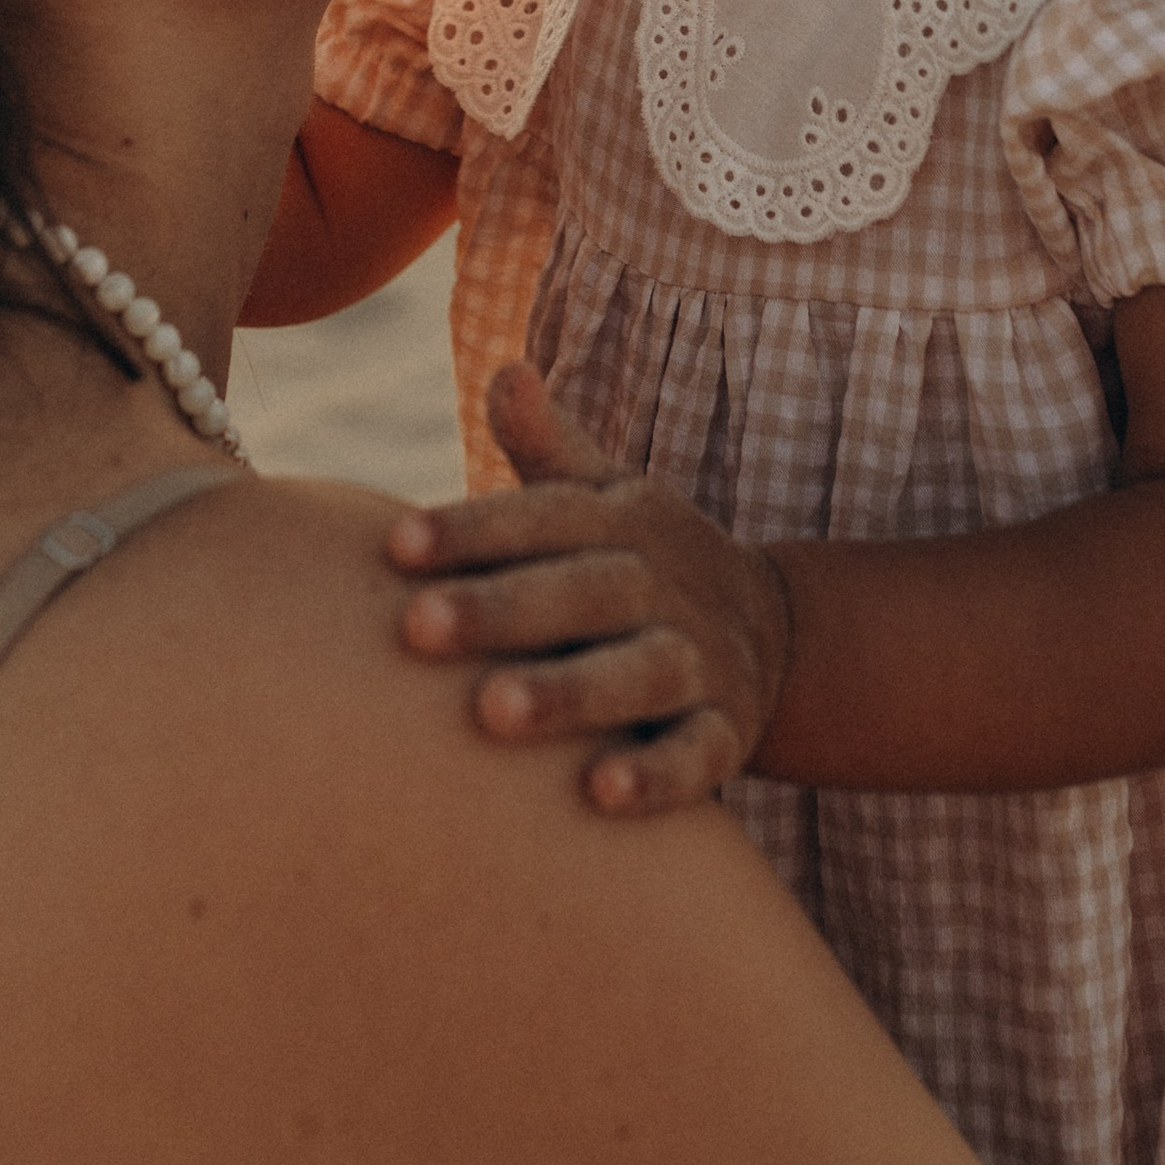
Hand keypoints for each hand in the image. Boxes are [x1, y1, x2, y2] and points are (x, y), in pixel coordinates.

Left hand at [385, 363, 793, 813]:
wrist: (770, 634)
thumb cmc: (635, 564)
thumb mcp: (605, 498)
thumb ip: (547, 446)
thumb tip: (506, 369)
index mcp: (620, 524)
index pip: (544, 517)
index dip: (472, 528)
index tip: (394, 544)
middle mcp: (661, 587)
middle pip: (583, 592)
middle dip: (501, 609)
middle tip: (413, 627)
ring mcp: (699, 660)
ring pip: (637, 673)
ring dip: (568, 692)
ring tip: (489, 714)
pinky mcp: (725, 733)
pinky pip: (696, 756)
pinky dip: (656, 777)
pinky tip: (598, 795)